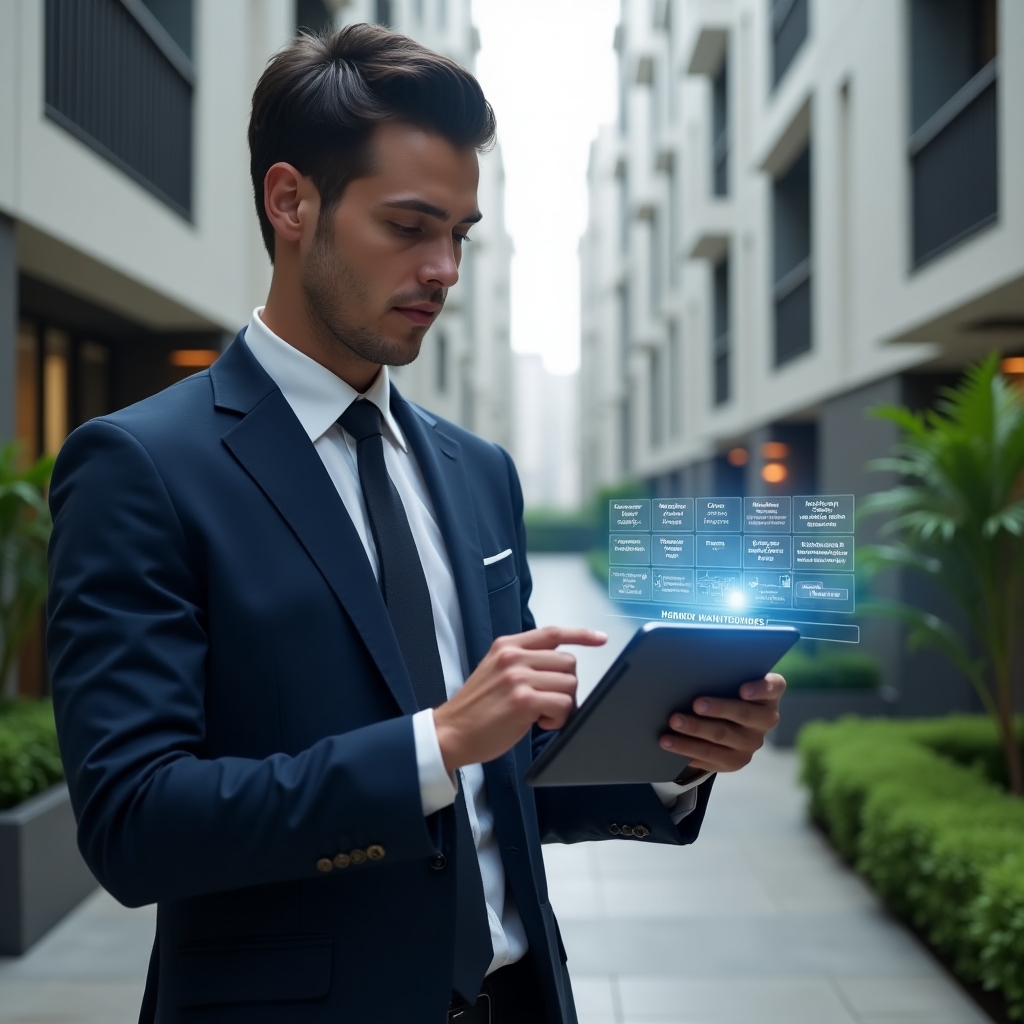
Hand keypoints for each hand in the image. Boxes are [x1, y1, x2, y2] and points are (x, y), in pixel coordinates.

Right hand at [433, 626, 606, 773]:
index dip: (581, 635)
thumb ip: (523, 661)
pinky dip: (558, 718)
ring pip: (569, 683)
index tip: (600, 638)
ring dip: (563, 704)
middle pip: (568, 662)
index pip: (553, 632)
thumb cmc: (476, 709)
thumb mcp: (494, 671)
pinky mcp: (523, 700)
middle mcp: (513, 656)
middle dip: (567, 686)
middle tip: (550, 703)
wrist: (450, 732)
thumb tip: (558, 667)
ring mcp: (518, 676)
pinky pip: (563, 704)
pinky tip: (540, 723)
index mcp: (507, 645)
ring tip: (541, 715)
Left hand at [658, 673, 785, 772]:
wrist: (727, 723)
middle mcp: (765, 720)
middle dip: (718, 708)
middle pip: (743, 714)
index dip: (759, 688)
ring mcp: (751, 743)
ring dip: (695, 730)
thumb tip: (689, 663)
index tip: (742, 689)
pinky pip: (709, 757)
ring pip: (722, 736)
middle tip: (695, 704)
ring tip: (674, 722)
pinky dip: (687, 749)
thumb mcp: (728, 679)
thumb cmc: (724, 690)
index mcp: (768, 694)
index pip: (773, 687)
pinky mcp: (736, 761)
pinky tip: (669, 742)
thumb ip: (720, 672)